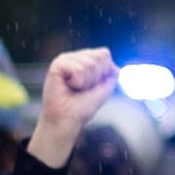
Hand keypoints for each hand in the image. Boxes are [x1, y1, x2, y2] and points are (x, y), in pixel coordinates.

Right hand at [34, 46, 118, 164]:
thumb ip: (112, 74)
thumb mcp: (104, 89)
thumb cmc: (82, 107)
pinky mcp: (57, 64)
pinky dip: (77, 82)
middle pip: (99, 57)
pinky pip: (78, 69)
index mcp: (84, 59)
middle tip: (82, 89)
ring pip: (89, 64)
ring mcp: (65, 59)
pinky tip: (67, 86)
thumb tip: (116, 66)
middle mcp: (74, 56)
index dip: (103, 73)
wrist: (67, 120)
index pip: (104, 54)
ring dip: (86, 82)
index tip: (91, 86)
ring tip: (74, 89)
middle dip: (95, 78)